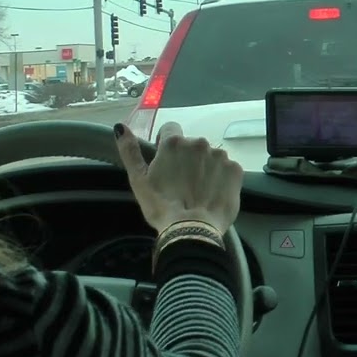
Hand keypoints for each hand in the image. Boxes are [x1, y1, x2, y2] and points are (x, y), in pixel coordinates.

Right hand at [114, 121, 242, 235]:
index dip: (166, 144)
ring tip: (198, 189)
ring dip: (205, 167)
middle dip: (187, 158)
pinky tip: (213, 193)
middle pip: (192, 145)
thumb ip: (130, 151)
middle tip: (181, 182)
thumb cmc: (161, 206)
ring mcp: (220, 155)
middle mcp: (200, 143)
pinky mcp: (236, 170)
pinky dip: (221, 177)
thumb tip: (121, 127)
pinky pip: (227, 168)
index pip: (171, 129)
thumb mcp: (138, 180)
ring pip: (210, 155)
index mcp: (175, 143)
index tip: (166, 162)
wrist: (193, 230)